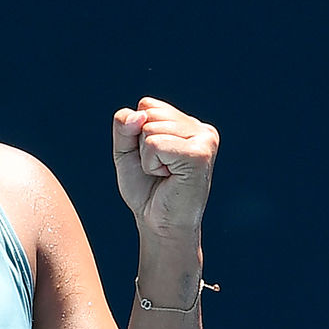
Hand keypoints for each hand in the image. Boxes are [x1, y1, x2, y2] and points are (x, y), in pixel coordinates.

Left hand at [112, 98, 218, 239]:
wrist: (159, 224)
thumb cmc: (146, 189)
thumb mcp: (126, 151)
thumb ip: (124, 126)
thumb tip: (139, 115)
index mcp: (188, 123)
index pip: (146, 105)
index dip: (136, 134)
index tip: (152, 158)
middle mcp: (200, 128)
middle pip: (147, 115)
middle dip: (141, 146)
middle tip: (159, 170)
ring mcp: (204, 139)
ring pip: (149, 129)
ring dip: (147, 158)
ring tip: (165, 174)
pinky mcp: (201, 154)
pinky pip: (155, 144)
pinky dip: (152, 164)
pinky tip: (170, 177)